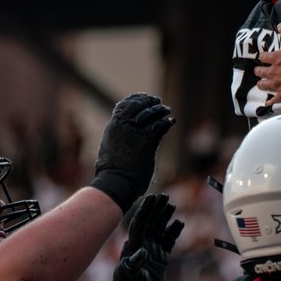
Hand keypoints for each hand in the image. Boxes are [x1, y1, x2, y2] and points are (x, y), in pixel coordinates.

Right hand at [90, 94, 175, 212]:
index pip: (123, 105)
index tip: (144, 98)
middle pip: (138, 106)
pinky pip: (160, 127)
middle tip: (157, 101)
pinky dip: (167, 123)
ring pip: (151, 114)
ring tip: (167, 110)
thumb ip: (115, 138)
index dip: (135, 99)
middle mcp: (123, 126)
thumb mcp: (109, 148)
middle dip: (149, 101)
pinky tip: (171, 122)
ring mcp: (135, 133)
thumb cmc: (111, 172)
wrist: (115, 183)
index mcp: (112, 127)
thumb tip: (119, 134)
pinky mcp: (147, 142)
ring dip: (161, 111)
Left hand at [99, 193, 182, 280]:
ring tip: (171, 204)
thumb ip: (133, 265)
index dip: (146, 211)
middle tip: (164, 196)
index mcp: (133, 247)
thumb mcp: (128, 279)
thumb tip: (141, 252)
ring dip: (164, 217)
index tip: (152, 198)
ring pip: (159, 229)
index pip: (140, 224)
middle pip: (150, 222)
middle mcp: (142, 246)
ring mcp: (151, 251)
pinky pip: (168, 241)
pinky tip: (179, 223)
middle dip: (156, 209)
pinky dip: (173, 232)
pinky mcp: (160, 258)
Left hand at [254, 24, 280, 102]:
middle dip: (259, 71)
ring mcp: (277, 84)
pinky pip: (273, 101)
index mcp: (275, 58)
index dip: (263, 57)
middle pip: (259, 72)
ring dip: (262, 84)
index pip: (263, 57)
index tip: (264, 57)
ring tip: (262, 84)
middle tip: (260, 71)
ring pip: (263, 85)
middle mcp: (273, 72)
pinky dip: (270, 102)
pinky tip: (268, 103)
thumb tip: (279, 24)